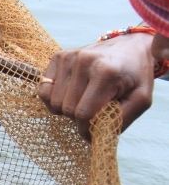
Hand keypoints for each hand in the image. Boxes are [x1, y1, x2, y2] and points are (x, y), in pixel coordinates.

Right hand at [38, 32, 154, 138]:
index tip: (96, 128)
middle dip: (78, 118)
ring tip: (82, 100)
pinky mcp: (57, 57)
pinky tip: (69, 93)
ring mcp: (68, 57)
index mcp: (106, 72)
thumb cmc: (135, 76)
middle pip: (66, 109)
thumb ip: (121, 120)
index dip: (88, 128)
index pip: (83, 114)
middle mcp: (83, 61)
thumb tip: (94, 137)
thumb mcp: (141, 99)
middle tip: (92, 110)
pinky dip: (53, 99)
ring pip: (54, 102)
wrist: (130, 47)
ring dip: (66, 109)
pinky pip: (43, 91)